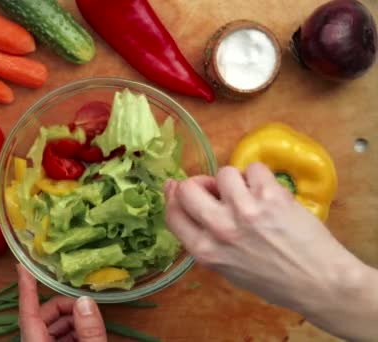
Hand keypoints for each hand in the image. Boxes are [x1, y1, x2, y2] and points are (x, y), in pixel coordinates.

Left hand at [17, 264, 107, 341]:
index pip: (27, 311)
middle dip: (65, 307)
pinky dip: (72, 333)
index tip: (22, 266)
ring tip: (92, 325)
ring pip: (52, 327)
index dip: (26, 287)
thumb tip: (85, 301)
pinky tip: (88, 336)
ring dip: (71, 320)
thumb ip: (89, 331)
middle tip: (88, 308)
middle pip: (44, 316)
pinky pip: (56, 338)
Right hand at [163, 163, 377, 340]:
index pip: (173, 213)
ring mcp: (244, 210)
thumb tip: (189, 202)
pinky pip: (253, 169)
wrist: (318, 282)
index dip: (172, 196)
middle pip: (189, 189)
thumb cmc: (272, 280)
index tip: (176, 186)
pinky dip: (260, 177)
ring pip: (224, 173)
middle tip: (217, 190)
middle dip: (200, 184)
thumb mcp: (226, 268)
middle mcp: (220, 229)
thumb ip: (205, 238)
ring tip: (252, 196)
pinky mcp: (270, 196)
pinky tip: (270, 194)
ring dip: (237, 181)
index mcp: (205, 251)